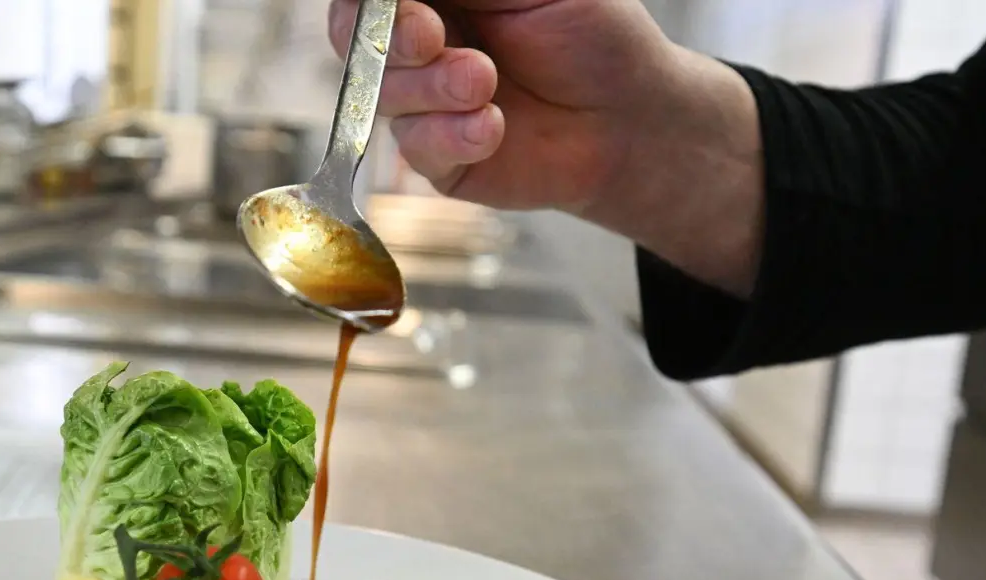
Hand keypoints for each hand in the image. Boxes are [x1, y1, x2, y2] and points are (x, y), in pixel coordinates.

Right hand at [328, 0, 765, 295]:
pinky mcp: (438, 158)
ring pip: (384, 94)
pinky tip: (495, 127)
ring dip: (435, 88)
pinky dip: (454, 136)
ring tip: (486, 82)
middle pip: (355, 37)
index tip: (398, 4)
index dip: (369, 2)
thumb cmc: (591, 32)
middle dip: (389, 38)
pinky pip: (416, 148)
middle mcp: (419, 44)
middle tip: (430, 36)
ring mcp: (423, 102)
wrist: (630, 116)